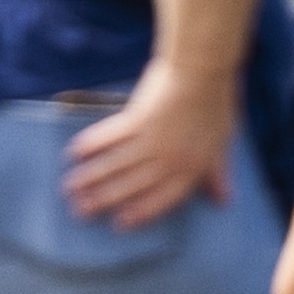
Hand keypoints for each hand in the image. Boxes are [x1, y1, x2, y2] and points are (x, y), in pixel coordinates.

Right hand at [61, 74, 239, 233]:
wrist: (203, 70)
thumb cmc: (217, 103)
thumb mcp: (222, 145)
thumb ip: (217, 174)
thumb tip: (224, 201)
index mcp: (191, 170)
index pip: (161, 200)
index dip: (139, 213)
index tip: (118, 223)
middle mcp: (168, 162)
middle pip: (130, 187)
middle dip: (103, 200)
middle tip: (79, 211)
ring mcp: (152, 142)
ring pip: (116, 166)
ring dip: (90, 178)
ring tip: (69, 187)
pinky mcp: (138, 120)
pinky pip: (109, 137)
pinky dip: (91, 144)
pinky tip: (74, 152)